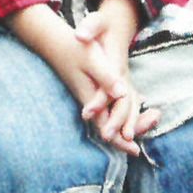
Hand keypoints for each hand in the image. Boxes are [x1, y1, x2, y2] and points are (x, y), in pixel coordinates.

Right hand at [5, 2, 151, 156]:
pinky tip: (128, 107)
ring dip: (121, 126)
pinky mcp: (88, 89)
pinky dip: (116, 112)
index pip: (105, 126)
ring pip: (105, 117)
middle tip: (137, 149)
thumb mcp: (92, 59)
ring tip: (140, 128)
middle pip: (106, 127)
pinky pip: (103, 107)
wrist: (53, 41)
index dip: (120, 140)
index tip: (135, 151)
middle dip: (122, 138)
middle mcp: (88, 100)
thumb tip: (123, 93)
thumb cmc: (74, 48)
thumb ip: (106, 78)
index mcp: (91, 97)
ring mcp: (87, 95)